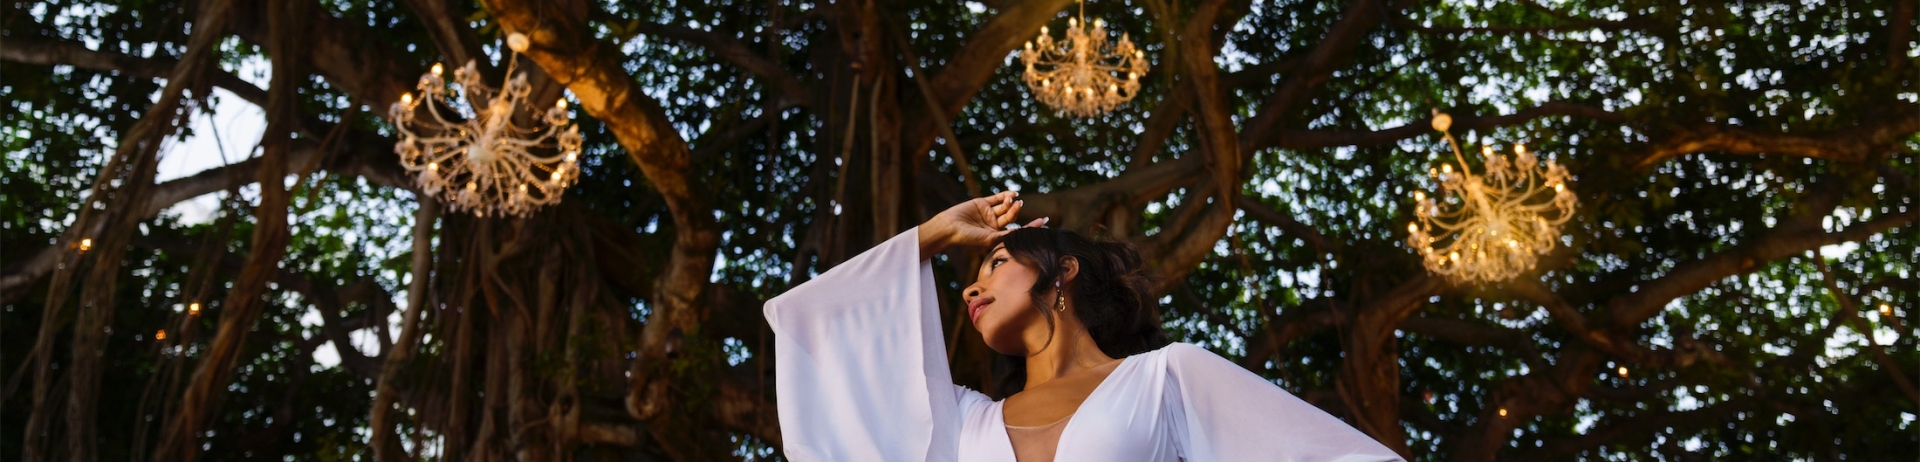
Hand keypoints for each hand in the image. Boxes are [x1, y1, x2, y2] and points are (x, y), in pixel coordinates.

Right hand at [920, 191, 1047, 257]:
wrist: (949, 228)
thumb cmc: (968, 238)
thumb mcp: (990, 239)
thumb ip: (1007, 235)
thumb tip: (1023, 233)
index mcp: (996, 237)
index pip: (1016, 230)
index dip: (1030, 226)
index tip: (1044, 221)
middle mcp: (993, 225)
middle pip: (1010, 216)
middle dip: (1017, 210)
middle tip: (1021, 205)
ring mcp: (987, 214)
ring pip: (1004, 206)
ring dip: (1011, 203)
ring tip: (1013, 200)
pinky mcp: (981, 203)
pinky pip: (997, 198)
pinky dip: (1006, 195)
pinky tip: (1013, 194)